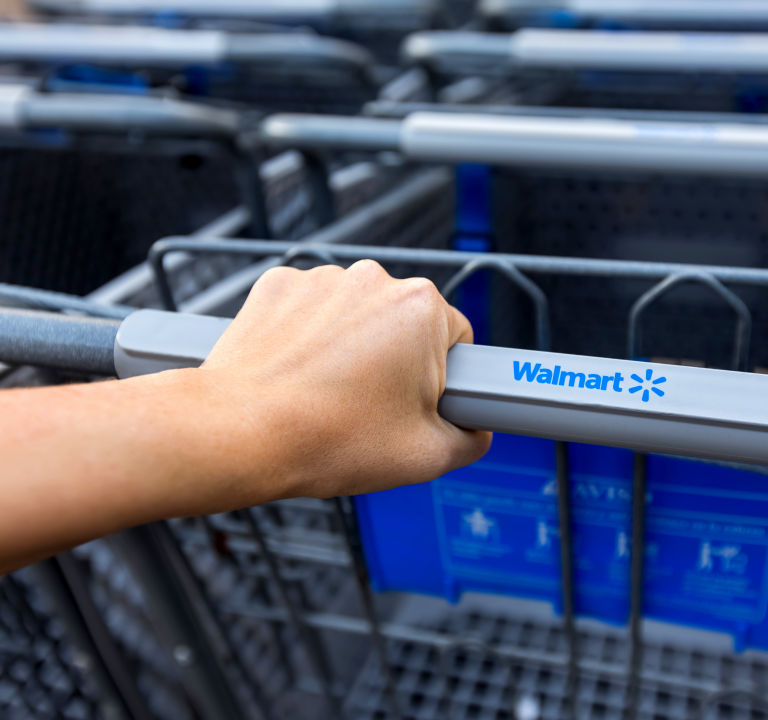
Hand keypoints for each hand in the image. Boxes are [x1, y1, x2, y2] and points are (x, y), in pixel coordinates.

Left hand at [198, 259, 491, 499]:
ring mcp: (322, 278)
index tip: (416, 406)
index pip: (458, 340)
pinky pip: (311, 310)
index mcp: (422, 308)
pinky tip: (298, 375)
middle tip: (370, 409)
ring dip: (351, 347)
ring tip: (327, 396)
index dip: (442, 381)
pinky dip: (309, 337)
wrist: (237, 433)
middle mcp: (375, 279)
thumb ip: (472, 440)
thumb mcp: (425, 457)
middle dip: (396, 363)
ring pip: (357, 316)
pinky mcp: (279, 286)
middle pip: (406, 324)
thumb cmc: (327, 440)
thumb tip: (474, 430)